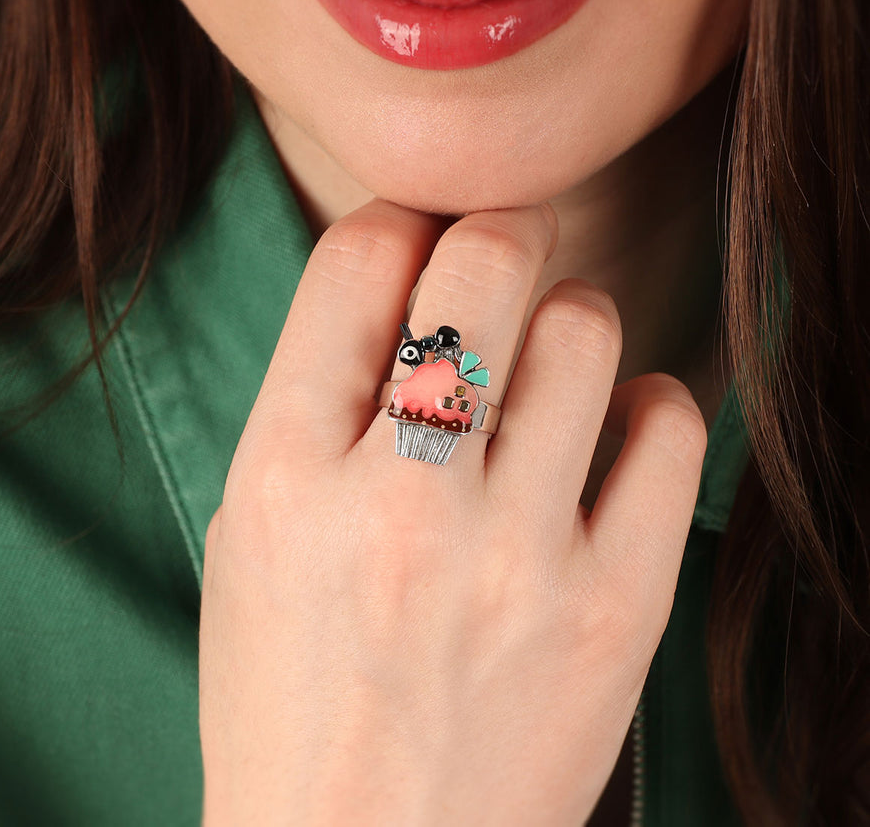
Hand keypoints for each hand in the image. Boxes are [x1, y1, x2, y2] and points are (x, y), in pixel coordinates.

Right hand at [199, 199, 707, 824]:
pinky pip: (669, 425)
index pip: (357, 262)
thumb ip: (314, 405)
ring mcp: (517, 558)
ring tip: (549, 368)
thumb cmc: (293, 693)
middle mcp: (401, 506)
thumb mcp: (251, 539)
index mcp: (284, 480)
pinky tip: (609, 436)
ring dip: (569, 321)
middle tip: (500, 261)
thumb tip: (405, 286)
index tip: (417, 248)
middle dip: (496, 235)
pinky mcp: (616, 609)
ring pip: (586, 327)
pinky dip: (646, 405)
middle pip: (482, 265)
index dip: (396, 227)